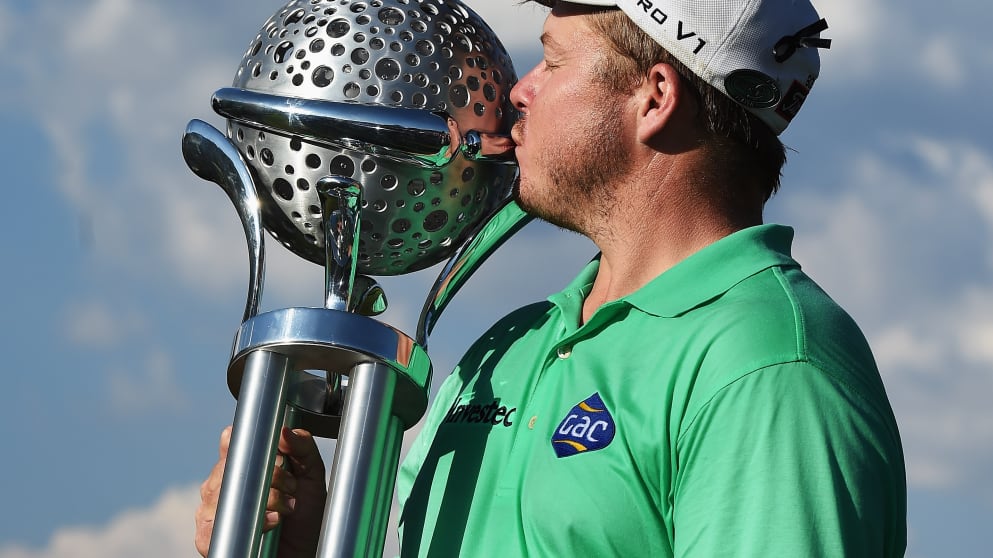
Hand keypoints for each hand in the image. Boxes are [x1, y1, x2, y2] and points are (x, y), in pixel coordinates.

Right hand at [195, 426, 326, 556]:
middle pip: (232, 465)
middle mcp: (222, 484)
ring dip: (266, 498)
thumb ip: (302, 447)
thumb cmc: (305, 515)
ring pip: (226, 491)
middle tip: (291, 487)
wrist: (305, 551)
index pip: (230, 441)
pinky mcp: (208, 536)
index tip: (274, 451)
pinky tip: (271, 522)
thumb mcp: (311, 474)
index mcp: (241, 465)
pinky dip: (252, 521)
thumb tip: (284, 431)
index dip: (248, 443)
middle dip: (269, 475)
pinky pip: (216, 524)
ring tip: (287, 507)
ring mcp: (212, 509)